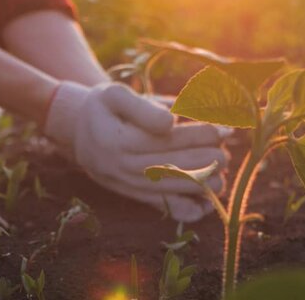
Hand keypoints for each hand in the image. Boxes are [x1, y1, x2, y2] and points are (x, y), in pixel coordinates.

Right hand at [44, 82, 228, 221]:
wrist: (78, 134)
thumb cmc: (102, 108)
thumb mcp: (114, 95)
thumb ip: (142, 106)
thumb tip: (172, 123)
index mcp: (119, 140)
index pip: (168, 140)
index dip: (200, 133)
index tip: (223, 127)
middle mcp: (124, 167)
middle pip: (176, 166)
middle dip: (208, 156)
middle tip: (226, 143)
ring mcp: (130, 185)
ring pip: (174, 190)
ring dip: (205, 182)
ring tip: (222, 165)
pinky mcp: (136, 195)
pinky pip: (165, 209)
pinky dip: (190, 209)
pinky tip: (208, 201)